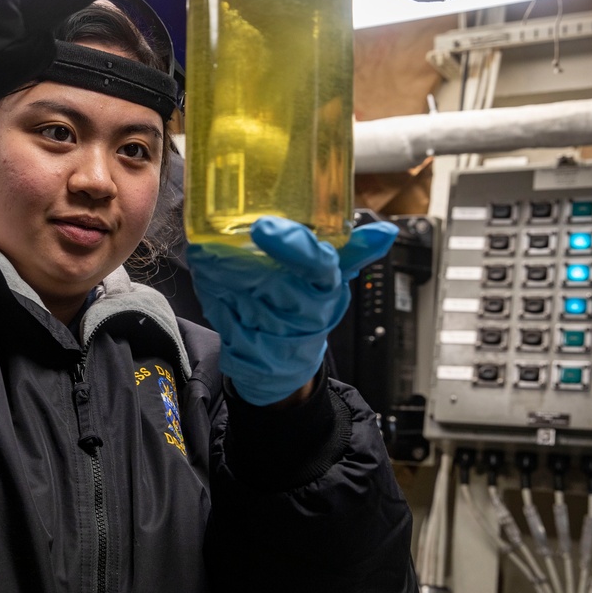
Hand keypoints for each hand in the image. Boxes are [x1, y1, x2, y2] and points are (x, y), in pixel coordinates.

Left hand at [186, 217, 398, 405]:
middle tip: (217, 237)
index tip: (264, 227)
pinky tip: (206, 273)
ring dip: (217, 269)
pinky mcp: (241, 339)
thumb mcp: (331, 281)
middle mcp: (301, 310)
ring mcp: (270, 328)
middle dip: (238, 258)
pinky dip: (209, 287)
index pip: (318, 265)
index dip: (293, 247)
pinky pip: (218, 304)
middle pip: (265, 277)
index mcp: (326, 289)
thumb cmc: (309, 310)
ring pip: (236, 289)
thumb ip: (352, 251)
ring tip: (208, 250)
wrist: (285, 365)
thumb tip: (385, 232)